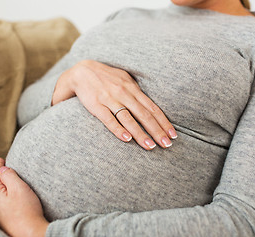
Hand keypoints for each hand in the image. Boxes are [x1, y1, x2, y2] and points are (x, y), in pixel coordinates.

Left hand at [0, 158, 48, 236]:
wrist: (30, 233)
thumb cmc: (26, 211)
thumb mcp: (19, 188)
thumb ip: (9, 176)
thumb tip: (2, 169)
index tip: (0, 159)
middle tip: (0, 167)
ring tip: (3, 180)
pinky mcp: (5, 220)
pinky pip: (0, 203)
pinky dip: (2, 195)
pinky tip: (7, 196)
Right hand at [52, 60, 177, 149]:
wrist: (81, 72)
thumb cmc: (107, 78)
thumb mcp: (125, 79)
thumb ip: (137, 92)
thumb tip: (152, 106)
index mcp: (132, 88)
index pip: (152, 107)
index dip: (164, 122)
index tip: (173, 135)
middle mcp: (124, 93)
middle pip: (144, 114)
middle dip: (157, 130)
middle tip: (167, 144)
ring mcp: (110, 100)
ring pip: (128, 119)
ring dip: (140, 133)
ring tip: (150, 146)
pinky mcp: (96, 106)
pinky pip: (109, 119)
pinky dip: (118, 129)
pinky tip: (127, 139)